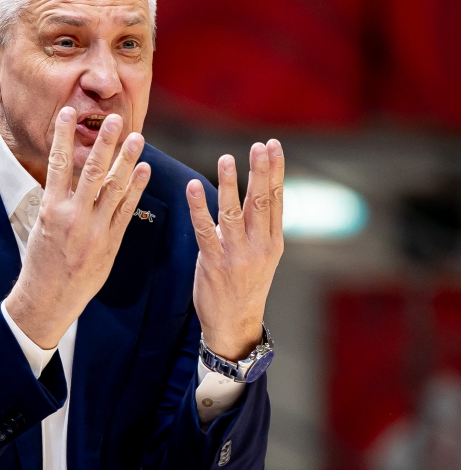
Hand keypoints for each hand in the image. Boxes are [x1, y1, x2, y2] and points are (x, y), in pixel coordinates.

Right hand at [4, 107, 150, 348]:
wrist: (49, 298)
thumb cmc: (41, 261)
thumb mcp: (40, 226)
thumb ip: (56, 201)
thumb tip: (65, 175)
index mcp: (51, 209)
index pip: (58, 164)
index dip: (64, 137)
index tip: (69, 113)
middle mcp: (73, 217)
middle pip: (92, 172)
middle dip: (104, 144)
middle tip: (114, 119)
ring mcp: (94, 230)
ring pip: (114, 189)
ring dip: (127, 161)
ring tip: (137, 138)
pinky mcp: (110, 243)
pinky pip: (126, 211)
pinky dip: (135, 190)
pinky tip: (144, 170)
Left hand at [186, 141, 283, 361]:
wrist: (234, 323)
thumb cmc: (245, 284)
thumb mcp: (263, 255)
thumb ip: (260, 225)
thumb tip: (258, 190)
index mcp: (273, 241)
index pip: (276, 199)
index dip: (275, 171)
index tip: (273, 146)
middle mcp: (259, 246)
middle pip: (261, 202)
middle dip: (260, 172)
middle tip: (260, 146)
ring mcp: (236, 255)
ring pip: (233, 213)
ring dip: (229, 184)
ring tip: (226, 159)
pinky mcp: (213, 262)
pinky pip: (204, 230)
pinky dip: (198, 207)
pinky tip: (193, 187)